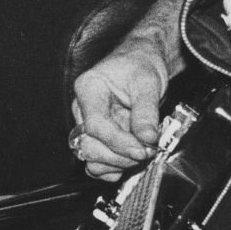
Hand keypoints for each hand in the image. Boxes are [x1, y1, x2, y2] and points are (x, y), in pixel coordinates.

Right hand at [69, 38, 167, 178]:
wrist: (141, 61)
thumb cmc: (140, 65)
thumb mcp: (148, 83)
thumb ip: (146, 112)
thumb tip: (147, 139)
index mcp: (88, 89)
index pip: (95, 125)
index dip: (119, 142)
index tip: (143, 149)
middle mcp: (82, 109)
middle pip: (89, 146)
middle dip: (119, 156)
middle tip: (146, 152)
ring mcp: (88, 125)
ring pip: (90, 157)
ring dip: (116, 164)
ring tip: (140, 155)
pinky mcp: (97, 137)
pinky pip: (96, 162)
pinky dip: (112, 168)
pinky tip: (129, 162)